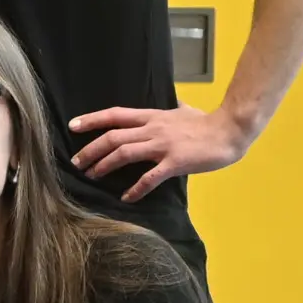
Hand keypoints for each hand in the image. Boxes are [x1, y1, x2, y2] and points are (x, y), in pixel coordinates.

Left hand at [67, 101, 256, 199]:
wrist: (229, 130)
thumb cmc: (208, 122)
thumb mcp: (185, 110)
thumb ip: (174, 109)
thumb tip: (175, 104)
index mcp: (152, 116)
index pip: (115, 115)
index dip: (92, 120)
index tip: (73, 126)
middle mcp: (153, 129)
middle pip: (113, 136)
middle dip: (91, 149)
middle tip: (76, 162)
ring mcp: (163, 145)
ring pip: (124, 153)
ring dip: (104, 165)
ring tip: (91, 176)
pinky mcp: (174, 162)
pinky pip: (149, 177)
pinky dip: (135, 189)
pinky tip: (126, 197)